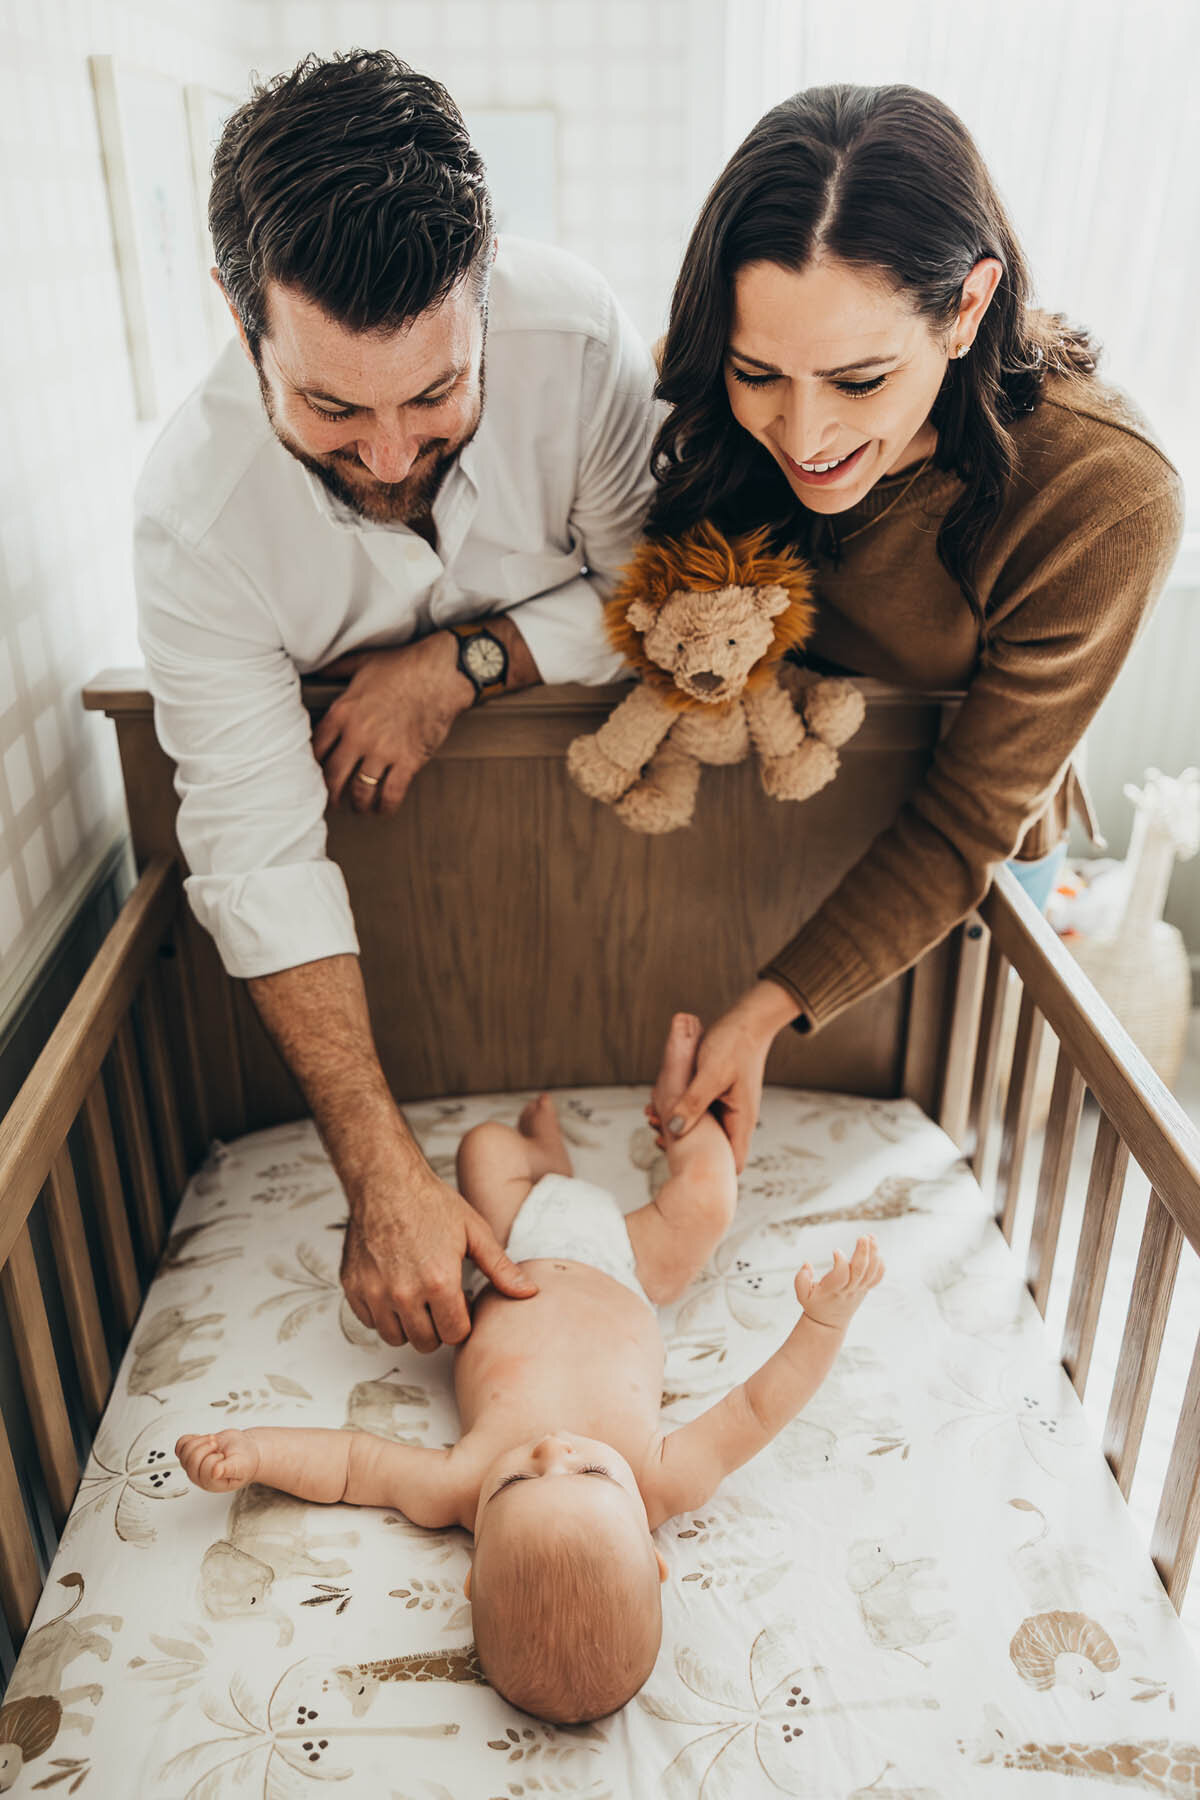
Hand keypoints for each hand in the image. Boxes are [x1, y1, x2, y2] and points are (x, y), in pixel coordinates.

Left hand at [176, 1429, 260, 1492]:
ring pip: (185, 1450)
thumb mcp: (241, 1465)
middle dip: (206, 1447)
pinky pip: (181, 1444)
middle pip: (191, 1460)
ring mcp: (193, 1465)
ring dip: (201, 1440)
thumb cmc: (244, 1461)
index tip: (224, 1457)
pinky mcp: (190, 1454)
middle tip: (217, 1447)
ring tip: (213, 1443)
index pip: (204, 1469)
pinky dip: (191, 1438)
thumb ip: (228, 1469)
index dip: (215, 1458)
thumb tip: (215, 1473)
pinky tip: (203, 1440)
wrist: (243, 1451)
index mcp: (212, 1483)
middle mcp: (199, 1476)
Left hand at [311, 632, 472, 813]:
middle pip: (333, 776)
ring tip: (360, 807)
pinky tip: (384, 809)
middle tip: (331, 801)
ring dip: (358, 804)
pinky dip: (386, 806)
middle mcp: (358, 736)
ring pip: (361, 790)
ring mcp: (383, 751)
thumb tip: (320, 669)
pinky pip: (392, 794)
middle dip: (330, 794)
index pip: (316, 749)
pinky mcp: (408, 761)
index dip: (313, 766)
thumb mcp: (362, 662)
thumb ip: (337, 669)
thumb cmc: (403, 665)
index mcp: (343, 713)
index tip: (314, 775)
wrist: (440, 673)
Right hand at [342, 1166, 537, 1353]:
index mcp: (439, 1283)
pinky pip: (369, 1321)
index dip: (462, 1320)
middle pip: (426, 1342)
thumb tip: (527, 1293)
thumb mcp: (474, 1232)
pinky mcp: (353, 1287)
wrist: (385, 1181)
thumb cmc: (429, 1203)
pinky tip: (394, 1288)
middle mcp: (404, 1293)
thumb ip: (500, 1268)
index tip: (460, 1301)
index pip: (455, 1334)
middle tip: (440, 1299)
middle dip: (437, 1326)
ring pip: (395, 1337)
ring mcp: (375, 1292)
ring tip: (418, 1296)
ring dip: (409, 1324)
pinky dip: (382, 1313)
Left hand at [661, 982, 798, 1170]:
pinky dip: (682, 1110)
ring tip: (651, 1115)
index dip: (710, 1171)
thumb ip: (693, 1103)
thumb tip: (673, 1131)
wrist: (748, 1019)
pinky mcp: (720, 1096)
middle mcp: (737, 1119)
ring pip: (702, 1128)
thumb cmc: (734, 1044)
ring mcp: (729, 1108)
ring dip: (679, 1125)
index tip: (681, 1166)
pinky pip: (700, 1112)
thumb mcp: (711, 1074)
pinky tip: (660, 1101)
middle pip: (713, 1149)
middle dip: (684, 1145)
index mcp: (742, 1120)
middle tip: (655, 1135)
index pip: (732, 1163)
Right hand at [793, 1235, 883, 1329]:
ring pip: (871, 1273)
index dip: (841, 1263)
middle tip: (863, 1237)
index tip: (836, 1250)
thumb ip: (801, 1279)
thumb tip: (806, 1264)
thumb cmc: (815, 1305)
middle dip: (863, 1253)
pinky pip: (877, 1278)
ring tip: (872, 1237)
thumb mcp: (802, 1295)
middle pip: (860, 1272)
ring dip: (874, 1254)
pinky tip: (877, 1252)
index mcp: (833, 1290)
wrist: (829, 1323)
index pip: (841, 1276)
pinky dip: (880, 1266)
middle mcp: (849, 1290)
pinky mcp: (865, 1289)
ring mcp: (859, 1290)